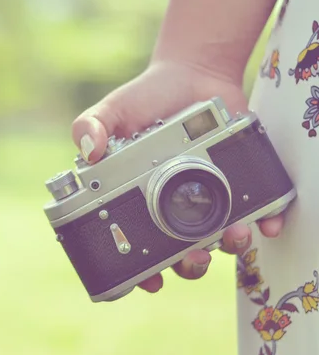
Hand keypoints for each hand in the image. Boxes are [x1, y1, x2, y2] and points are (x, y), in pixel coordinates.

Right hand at [71, 61, 284, 292]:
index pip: (135, 246)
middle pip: (181, 252)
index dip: (140, 271)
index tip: (149, 281)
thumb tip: (87, 151)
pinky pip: (253, 209)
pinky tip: (265, 224)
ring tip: (230, 237)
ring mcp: (206, 195)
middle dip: (188, 266)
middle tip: (192, 259)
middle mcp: (171, 204)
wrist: (192, 73)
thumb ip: (90, 125)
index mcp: (136, 199)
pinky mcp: (236, 180)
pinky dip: (263, 222)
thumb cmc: (145, 97)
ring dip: (227, 247)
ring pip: (218, 237)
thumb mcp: (112, 110)